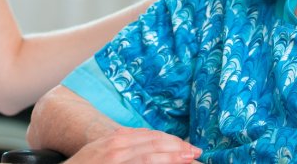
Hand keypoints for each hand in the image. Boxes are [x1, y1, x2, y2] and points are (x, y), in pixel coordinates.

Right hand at [65, 127, 201, 163]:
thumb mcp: (101, 152)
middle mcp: (116, 145)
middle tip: (196, 152)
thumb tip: (146, 147)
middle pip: (154, 143)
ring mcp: (115, 158)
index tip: (186, 146)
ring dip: (172, 156)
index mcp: (115, 138)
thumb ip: (123, 147)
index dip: (170, 140)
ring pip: (151, 154)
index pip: (149, 136)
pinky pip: (142, 163)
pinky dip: (158, 163)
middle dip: (177, 147)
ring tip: (190, 158)